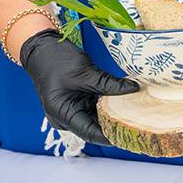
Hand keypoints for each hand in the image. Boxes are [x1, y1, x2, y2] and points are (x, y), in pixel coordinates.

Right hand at [20, 31, 138, 144]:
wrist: (42, 48)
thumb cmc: (56, 60)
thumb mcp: (85, 72)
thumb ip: (109, 83)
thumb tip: (134, 89)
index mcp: (63, 114)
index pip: (91, 133)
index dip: (112, 135)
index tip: (132, 133)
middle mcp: (66, 117)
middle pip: (95, 127)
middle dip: (116, 124)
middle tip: (140, 121)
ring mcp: (71, 110)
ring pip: (97, 117)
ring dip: (114, 113)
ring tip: (137, 112)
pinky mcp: (77, 102)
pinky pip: (95, 108)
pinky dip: (108, 105)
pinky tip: (125, 101)